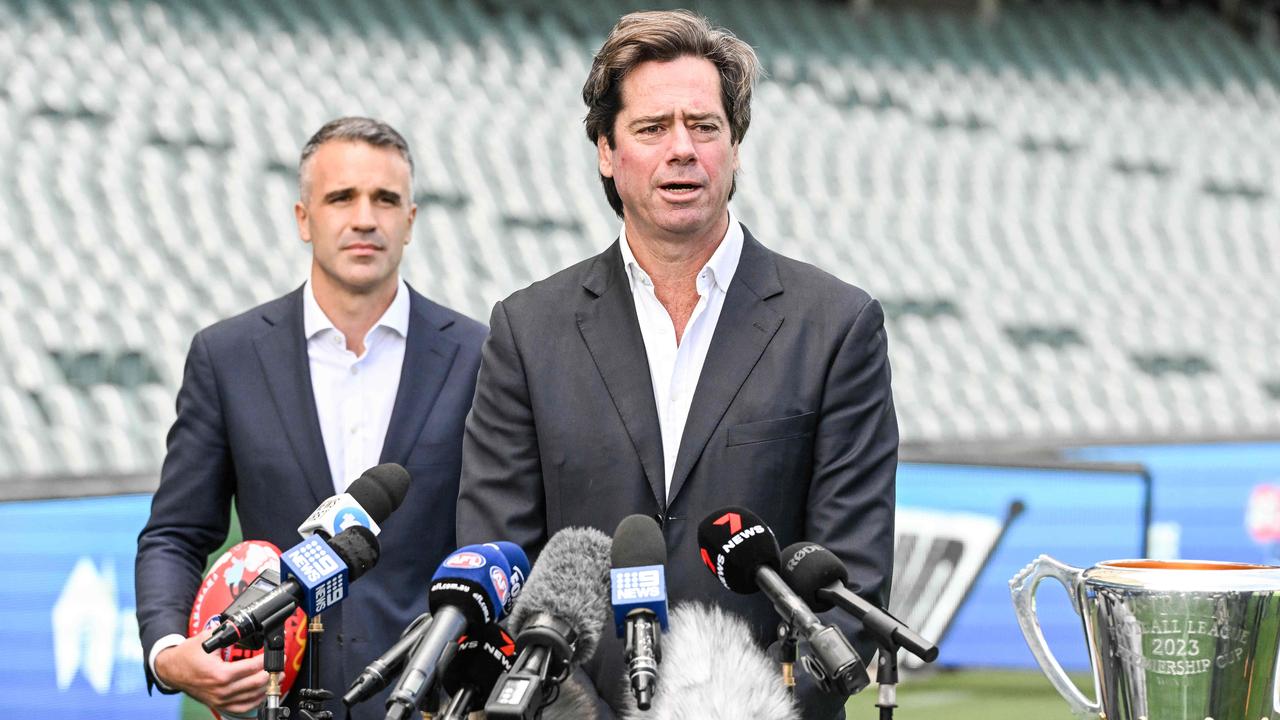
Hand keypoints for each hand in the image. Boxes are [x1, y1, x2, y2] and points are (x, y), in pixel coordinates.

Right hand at [154, 629, 268, 713]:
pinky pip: (242, 707)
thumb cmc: (187, 656)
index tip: (275, 654)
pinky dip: (255, 701)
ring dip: (267, 687)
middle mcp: (222, 690)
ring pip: (252, 697)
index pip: (252, 668)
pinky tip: (262, 692)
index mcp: (220, 674)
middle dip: (271, 674)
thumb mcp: (206, 638)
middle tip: (279, 665)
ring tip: (275, 677)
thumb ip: (227, 632)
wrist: (171, 670)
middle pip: (256, 684)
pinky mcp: (219, 704)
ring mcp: (221, 700)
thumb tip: (242, 626)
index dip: (267, 660)